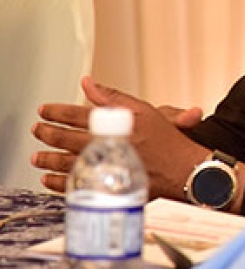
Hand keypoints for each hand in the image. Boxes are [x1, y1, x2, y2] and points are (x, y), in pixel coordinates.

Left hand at [31, 76, 208, 199]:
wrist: (184, 170)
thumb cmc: (168, 141)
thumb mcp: (144, 110)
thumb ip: (112, 96)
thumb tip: (88, 82)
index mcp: (112, 124)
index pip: (75, 114)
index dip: (55, 111)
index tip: (44, 110)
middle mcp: (105, 145)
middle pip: (65, 138)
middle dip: (47, 133)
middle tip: (38, 129)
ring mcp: (104, 167)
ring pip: (65, 162)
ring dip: (47, 158)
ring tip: (37, 156)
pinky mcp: (106, 186)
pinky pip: (75, 185)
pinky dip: (57, 182)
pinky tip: (49, 179)